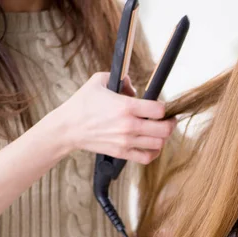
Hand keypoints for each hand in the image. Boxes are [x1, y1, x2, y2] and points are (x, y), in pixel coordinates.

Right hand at [45, 72, 175, 164]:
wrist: (67, 128)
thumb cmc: (82, 103)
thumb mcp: (98, 81)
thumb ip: (120, 79)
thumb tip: (133, 86)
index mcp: (126, 106)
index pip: (159, 109)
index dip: (165, 107)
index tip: (162, 106)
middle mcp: (129, 125)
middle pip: (164, 129)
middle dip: (170, 123)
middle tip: (169, 120)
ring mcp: (126, 141)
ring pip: (158, 144)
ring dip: (162, 137)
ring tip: (159, 132)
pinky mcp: (121, 153)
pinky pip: (147, 158)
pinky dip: (154, 153)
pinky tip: (152, 145)